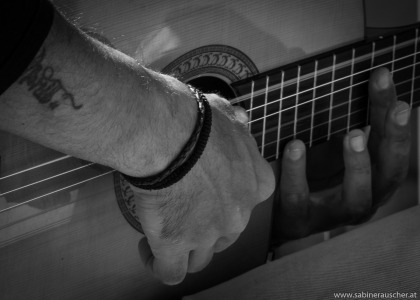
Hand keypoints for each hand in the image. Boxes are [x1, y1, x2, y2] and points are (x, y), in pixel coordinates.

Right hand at [132, 94, 274, 283]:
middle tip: (183, 210)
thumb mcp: (225, 113)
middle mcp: (239, 214)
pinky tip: (150, 251)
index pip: (246, 204)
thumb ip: (236, 123)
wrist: (168, 131)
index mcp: (256, 183)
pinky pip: (171, 273)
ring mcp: (209, 233)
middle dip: (206, 227)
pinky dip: (160, 266)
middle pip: (225, 234)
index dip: (226, 201)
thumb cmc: (193, 117)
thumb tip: (236, 119)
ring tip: (165, 233)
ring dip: (186, 249)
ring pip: (201, 257)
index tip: (205, 193)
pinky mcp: (177, 244)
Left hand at [273, 68, 410, 239]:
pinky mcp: (302, 220)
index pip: (389, 143)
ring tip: (353, 135)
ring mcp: (334, 213)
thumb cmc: (311, 177)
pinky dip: (297, 172)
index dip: (390, 112)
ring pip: (357, 196)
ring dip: (359, 165)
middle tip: (397, 107)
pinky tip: (295, 146)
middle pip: (389, 170)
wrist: (278, 215)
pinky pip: (300, 198)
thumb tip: (344, 82)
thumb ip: (343, 126)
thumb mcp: (331, 149)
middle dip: (395, 138)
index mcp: (374, 177)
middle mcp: (364, 198)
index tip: (383, 76)